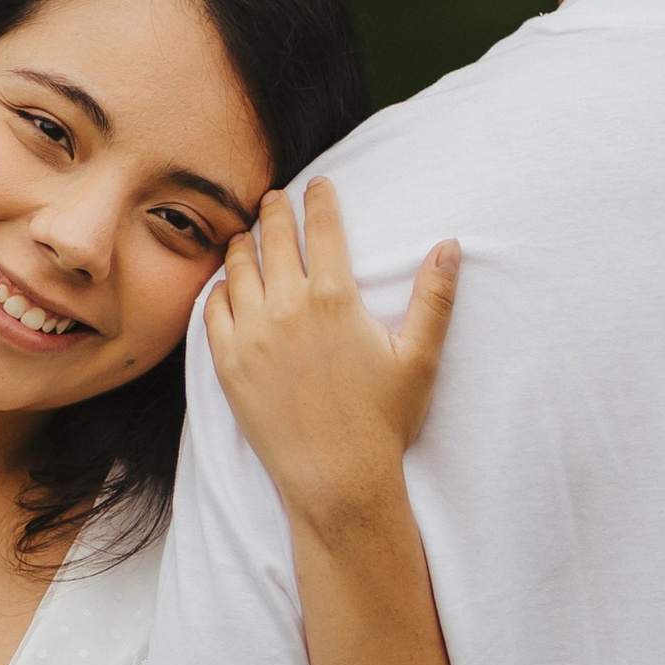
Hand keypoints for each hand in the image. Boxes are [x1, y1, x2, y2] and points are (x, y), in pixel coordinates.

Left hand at [206, 179, 458, 533]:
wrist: (337, 479)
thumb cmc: (383, 421)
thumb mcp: (419, 358)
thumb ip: (434, 297)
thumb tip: (452, 245)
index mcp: (335, 299)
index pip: (322, 228)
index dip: (320, 199)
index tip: (318, 184)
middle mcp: (287, 308)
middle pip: (274, 237)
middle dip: (275, 210)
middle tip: (275, 197)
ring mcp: (252, 335)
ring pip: (237, 267)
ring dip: (243, 244)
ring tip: (248, 236)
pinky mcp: (228, 364)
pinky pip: (213, 309)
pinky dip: (218, 289)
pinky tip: (226, 285)